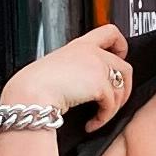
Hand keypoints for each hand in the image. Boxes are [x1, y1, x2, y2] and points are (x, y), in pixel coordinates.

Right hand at [2, 23, 134, 123]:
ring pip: (122, 87)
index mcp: (79, 46)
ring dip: (113, 107)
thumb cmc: (35, 85)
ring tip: (100, 117)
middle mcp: (91, 53)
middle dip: (124, 88)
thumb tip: (84, 85)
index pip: (110, 32)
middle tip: (114, 101)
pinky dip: (104, 118)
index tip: (120, 56)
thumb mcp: (56, 67)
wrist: (31, 94)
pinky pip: (112, 104)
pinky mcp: (100, 84)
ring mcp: (97, 67)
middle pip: (124, 66)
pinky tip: (92, 123)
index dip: (121, 44)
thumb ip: (75, 69)